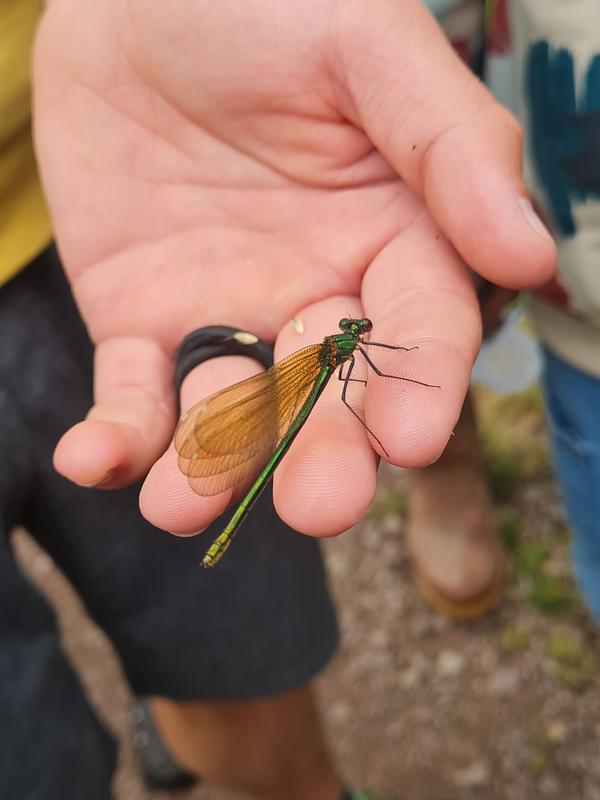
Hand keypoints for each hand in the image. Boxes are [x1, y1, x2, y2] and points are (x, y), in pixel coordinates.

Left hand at [34, 0, 554, 536]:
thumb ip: (453, 148)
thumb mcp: (371, 49)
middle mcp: (316, 297)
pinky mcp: (142, 323)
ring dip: (209, 466)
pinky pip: (134, 393)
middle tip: (317, 505)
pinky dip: (117, 436)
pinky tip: (95, 460)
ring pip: (231, 413)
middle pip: (329, 395)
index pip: (422, 328)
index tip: (414, 436)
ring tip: (180, 503)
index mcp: (392, 243)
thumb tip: (531, 256)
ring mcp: (228, 317)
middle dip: (324, 452)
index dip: (422, 383)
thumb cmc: (268, 2)